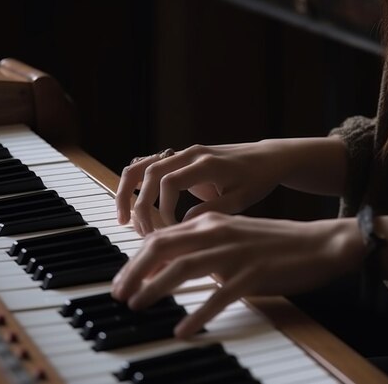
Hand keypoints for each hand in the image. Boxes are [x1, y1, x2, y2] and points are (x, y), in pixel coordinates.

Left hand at [111, 212, 364, 337]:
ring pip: (182, 268)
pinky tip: (184, 329)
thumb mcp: (232, 236)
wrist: (318, 243)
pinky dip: (197, 314)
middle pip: (162, 248)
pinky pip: (218, 296)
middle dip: (134, 271)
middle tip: (119, 294)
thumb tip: (169, 266)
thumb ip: (201, 247)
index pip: (161, 236)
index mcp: (209, 222)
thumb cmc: (273, 243)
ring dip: (154, 288)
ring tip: (137, 306)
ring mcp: (234, 253)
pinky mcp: (253, 274)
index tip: (123, 280)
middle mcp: (217, 233)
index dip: (135, 259)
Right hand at [116, 141, 295, 235]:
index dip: (164, 209)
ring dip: (127, 192)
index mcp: (206, 163)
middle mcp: (190, 154)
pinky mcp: (179, 159)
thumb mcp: (241, 199)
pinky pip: (147, 166)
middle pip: (149, 172)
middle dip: (141, 205)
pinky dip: (134, 184)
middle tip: (142, 234)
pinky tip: (131, 207)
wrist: (265, 158)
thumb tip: (182, 225)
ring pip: (141, 166)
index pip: (170, 182)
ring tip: (122, 219)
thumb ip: (212, 210)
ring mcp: (182, 154)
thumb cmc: (257, 179)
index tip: (170, 231)